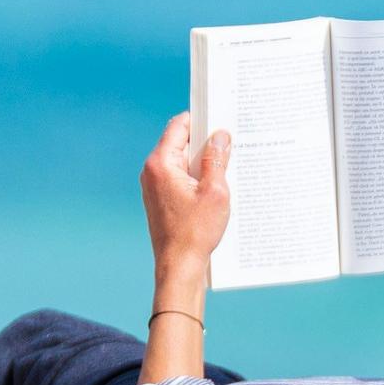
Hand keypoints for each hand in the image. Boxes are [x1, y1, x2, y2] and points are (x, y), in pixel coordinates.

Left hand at [140, 113, 231, 276]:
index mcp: (161, 164)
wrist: (179, 266)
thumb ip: (217, 160)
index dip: (201, 119)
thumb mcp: (215, 191)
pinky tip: (216, 188)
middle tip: (231, 144)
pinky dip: (197, 178)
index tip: (221, 118)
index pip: (179, 126)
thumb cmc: (196, 232)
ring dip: (203, 163)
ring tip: (227, 169)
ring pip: (182, 162)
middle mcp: (152, 171)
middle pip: (181, 143)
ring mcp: (154, 186)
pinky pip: (180, 178)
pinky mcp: (161, 199)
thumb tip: (221, 135)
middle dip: (205, 143)